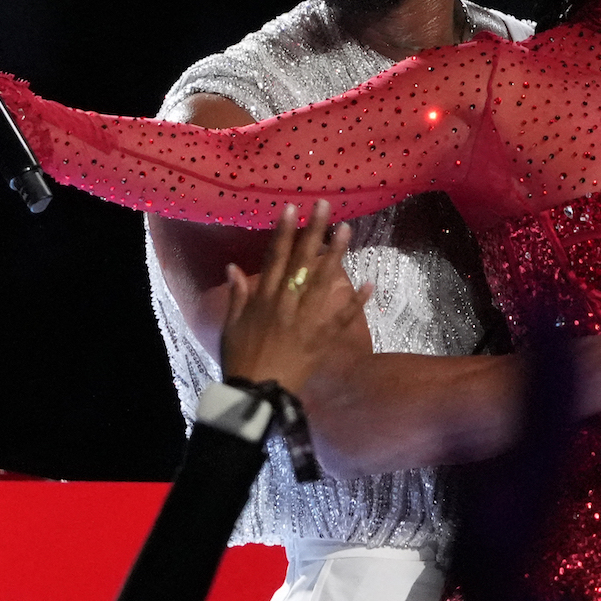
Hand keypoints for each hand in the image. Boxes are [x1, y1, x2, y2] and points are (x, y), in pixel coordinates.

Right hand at [220, 200, 372, 397]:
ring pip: (322, 283)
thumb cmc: (240, 359)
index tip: (293, 208)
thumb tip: (232, 267)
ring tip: (347, 230)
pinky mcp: (321, 339)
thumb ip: (237, 295)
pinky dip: (355, 303)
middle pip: (301, 262)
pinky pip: (341, 319)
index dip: (283, 232)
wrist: (255, 393)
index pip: (274, 258)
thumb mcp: (231, 326)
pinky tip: (370, 284)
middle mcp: (285, 304)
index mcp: (263, 299)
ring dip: (335, 256)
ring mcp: (305, 321)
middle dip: (313, 232)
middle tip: (326, 206)